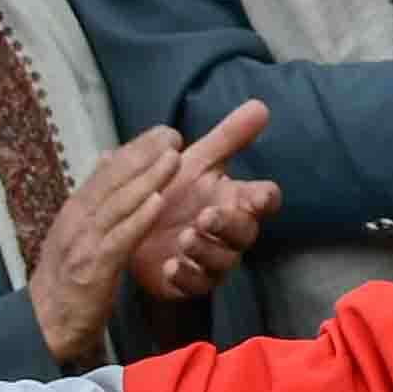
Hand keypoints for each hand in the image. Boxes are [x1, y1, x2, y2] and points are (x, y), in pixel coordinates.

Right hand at [28, 126, 185, 368]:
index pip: (107, 172)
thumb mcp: (77, 234)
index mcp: (75, 211)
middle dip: (143, 155)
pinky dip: (138, 219)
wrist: (45, 325)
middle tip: (172, 134)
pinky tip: (158, 203)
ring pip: (117, 204)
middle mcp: (76, 220)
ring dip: (146, 179)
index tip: (162, 133)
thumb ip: (95, 200)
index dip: (135, 150)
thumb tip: (107, 159)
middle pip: (112, 180)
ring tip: (173, 159)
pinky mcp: (92, 269)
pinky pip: (119, 239)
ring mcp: (82, 243)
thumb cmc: (67, 282)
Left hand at [127, 99, 278, 307]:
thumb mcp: (195, 160)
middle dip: (228, 225)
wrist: (128, 223)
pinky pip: (197, 286)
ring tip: (184, 238)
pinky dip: (186, 276)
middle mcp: (228, 233)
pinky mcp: (189, 283)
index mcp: (234, 200)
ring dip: (205, 250)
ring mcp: (211, 260)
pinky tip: (171, 265)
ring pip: (222, 261)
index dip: (264, 200)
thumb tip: (261, 105)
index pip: (264, 200)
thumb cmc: (170, 190)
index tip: (256, 196)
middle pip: (245, 233)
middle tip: (205, 216)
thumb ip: (228, 137)